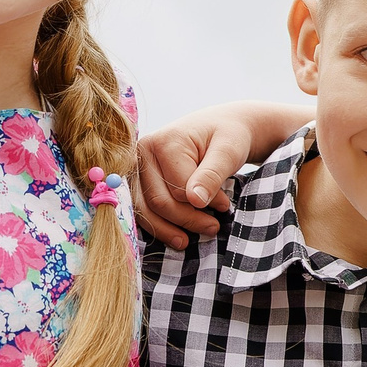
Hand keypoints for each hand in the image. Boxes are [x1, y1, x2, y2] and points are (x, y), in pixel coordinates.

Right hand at [134, 100, 308, 248]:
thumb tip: (195, 201)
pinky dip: (160, 225)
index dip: (203, 203)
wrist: (223, 126)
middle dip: (187, 220)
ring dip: (169, 229)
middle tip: (214, 228)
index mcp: (163, 142)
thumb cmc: (228, 136)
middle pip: (159, 201)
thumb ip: (212, 175)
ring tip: (191, 240)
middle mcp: (143, 152)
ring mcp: (137, 166)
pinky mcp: (139, 179)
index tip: (225, 206)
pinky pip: (144, 209)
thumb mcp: (229, 151)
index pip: (178, 189)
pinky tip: (177, 235)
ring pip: (146, 210)